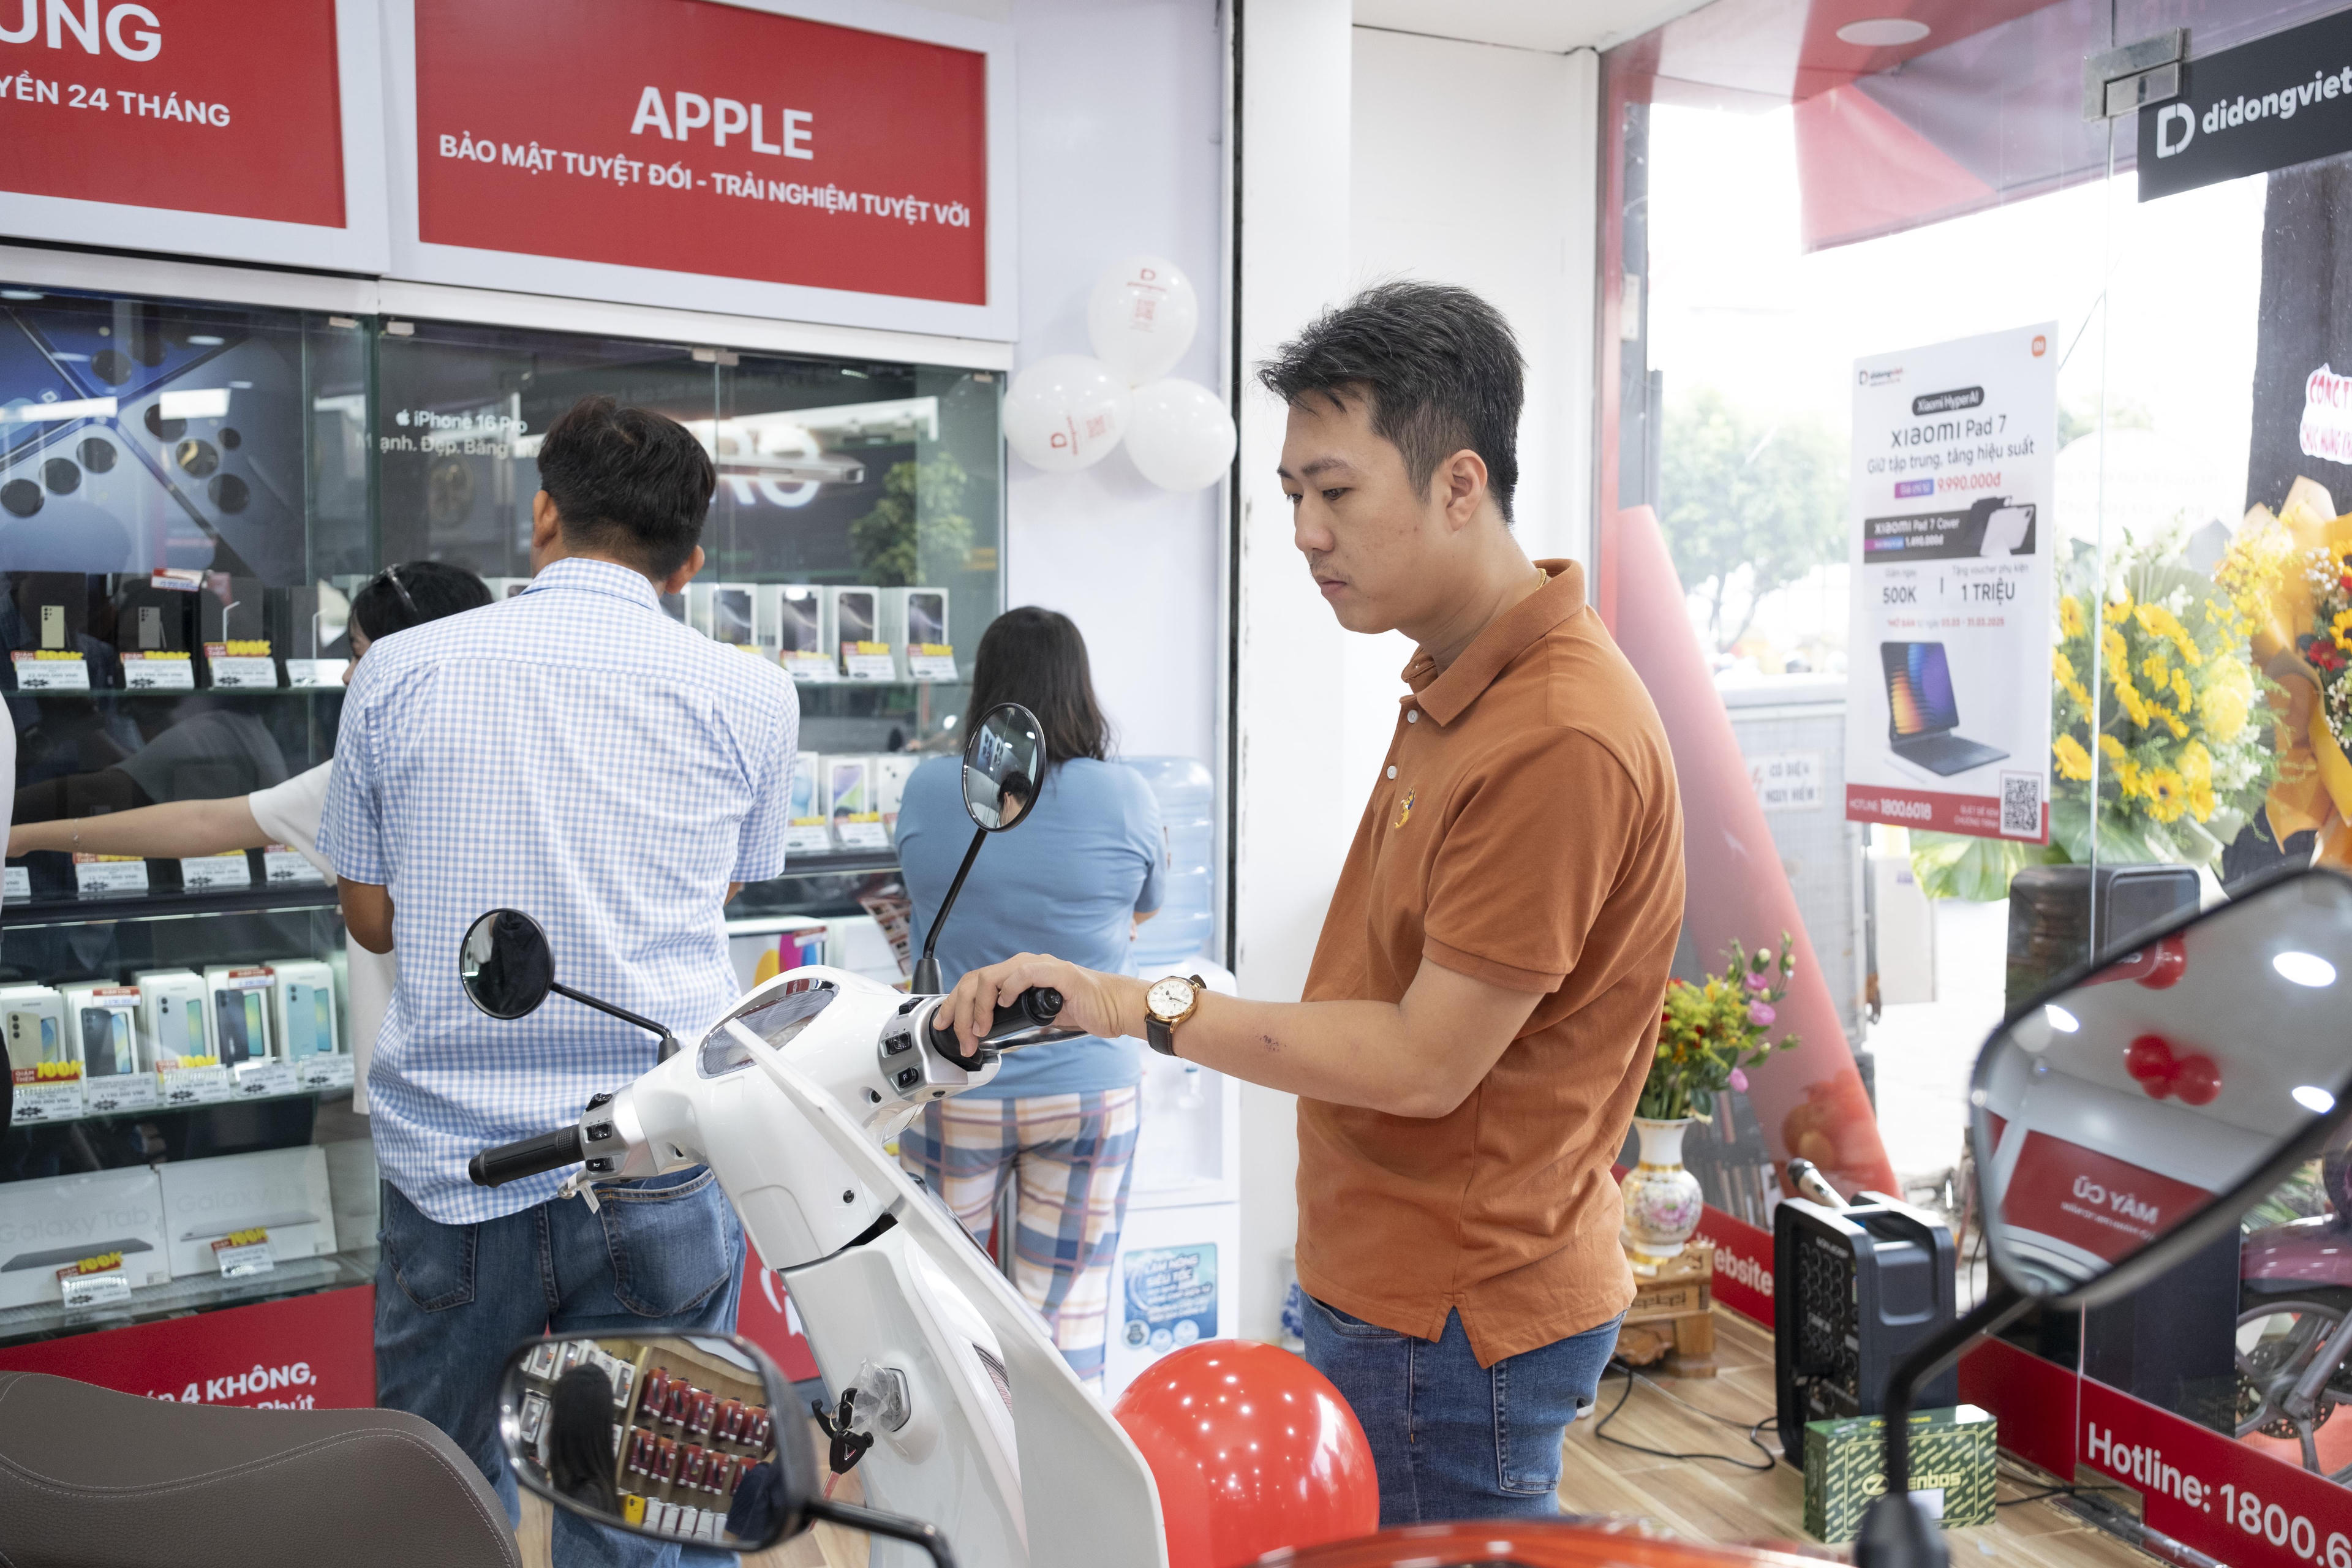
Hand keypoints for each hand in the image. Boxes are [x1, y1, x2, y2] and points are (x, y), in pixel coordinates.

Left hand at [941, 953, 1140, 1051]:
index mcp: (1018, 975)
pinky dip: (1009, 988)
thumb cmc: (1084, 1010)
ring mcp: (1041, 967)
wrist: (1115, 1008)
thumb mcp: (1040, 1017)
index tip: (944, 1026)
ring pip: (992, 976)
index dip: (954, 1004)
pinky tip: (1006, 1006)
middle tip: (960, 1037)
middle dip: (959, 1010)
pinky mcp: (1059, 973)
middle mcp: (1026, 966)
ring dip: (978, 1007)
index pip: (975, 983)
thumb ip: (1017, 1017)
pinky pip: (1025, 973)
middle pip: (976, 979)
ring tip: (978, 1030)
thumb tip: (989, 1033)